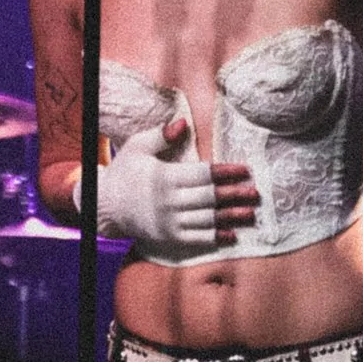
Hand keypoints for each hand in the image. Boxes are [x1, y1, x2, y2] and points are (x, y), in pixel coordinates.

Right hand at [89, 111, 257, 253]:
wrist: (105, 206)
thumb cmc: (125, 171)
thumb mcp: (138, 147)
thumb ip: (162, 136)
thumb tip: (183, 122)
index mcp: (164, 177)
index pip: (202, 174)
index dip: (226, 172)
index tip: (245, 170)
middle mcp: (168, 202)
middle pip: (209, 198)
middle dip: (235, 195)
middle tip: (256, 193)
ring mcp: (168, 222)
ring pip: (206, 220)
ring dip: (230, 217)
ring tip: (250, 214)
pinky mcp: (168, 238)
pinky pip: (197, 239)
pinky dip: (216, 237)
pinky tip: (232, 235)